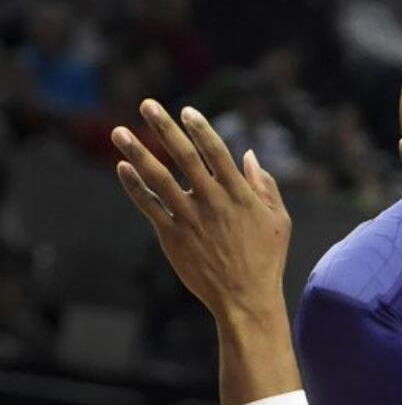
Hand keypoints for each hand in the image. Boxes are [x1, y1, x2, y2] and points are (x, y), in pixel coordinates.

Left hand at [111, 100, 290, 323]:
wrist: (246, 299)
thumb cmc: (266, 259)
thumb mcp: (279, 220)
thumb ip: (266, 186)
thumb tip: (249, 155)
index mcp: (239, 196)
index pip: (216, 153)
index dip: (200, 129)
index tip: (186, 111)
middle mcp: (213, 203)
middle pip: (185, 157)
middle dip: (164, 129)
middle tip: (146, 105)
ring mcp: (190, 219)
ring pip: (159, 179)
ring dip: (137, 152)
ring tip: (119, 132)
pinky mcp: (173, 237)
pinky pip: (149, 206)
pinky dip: (135, 187)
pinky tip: (123, 168)